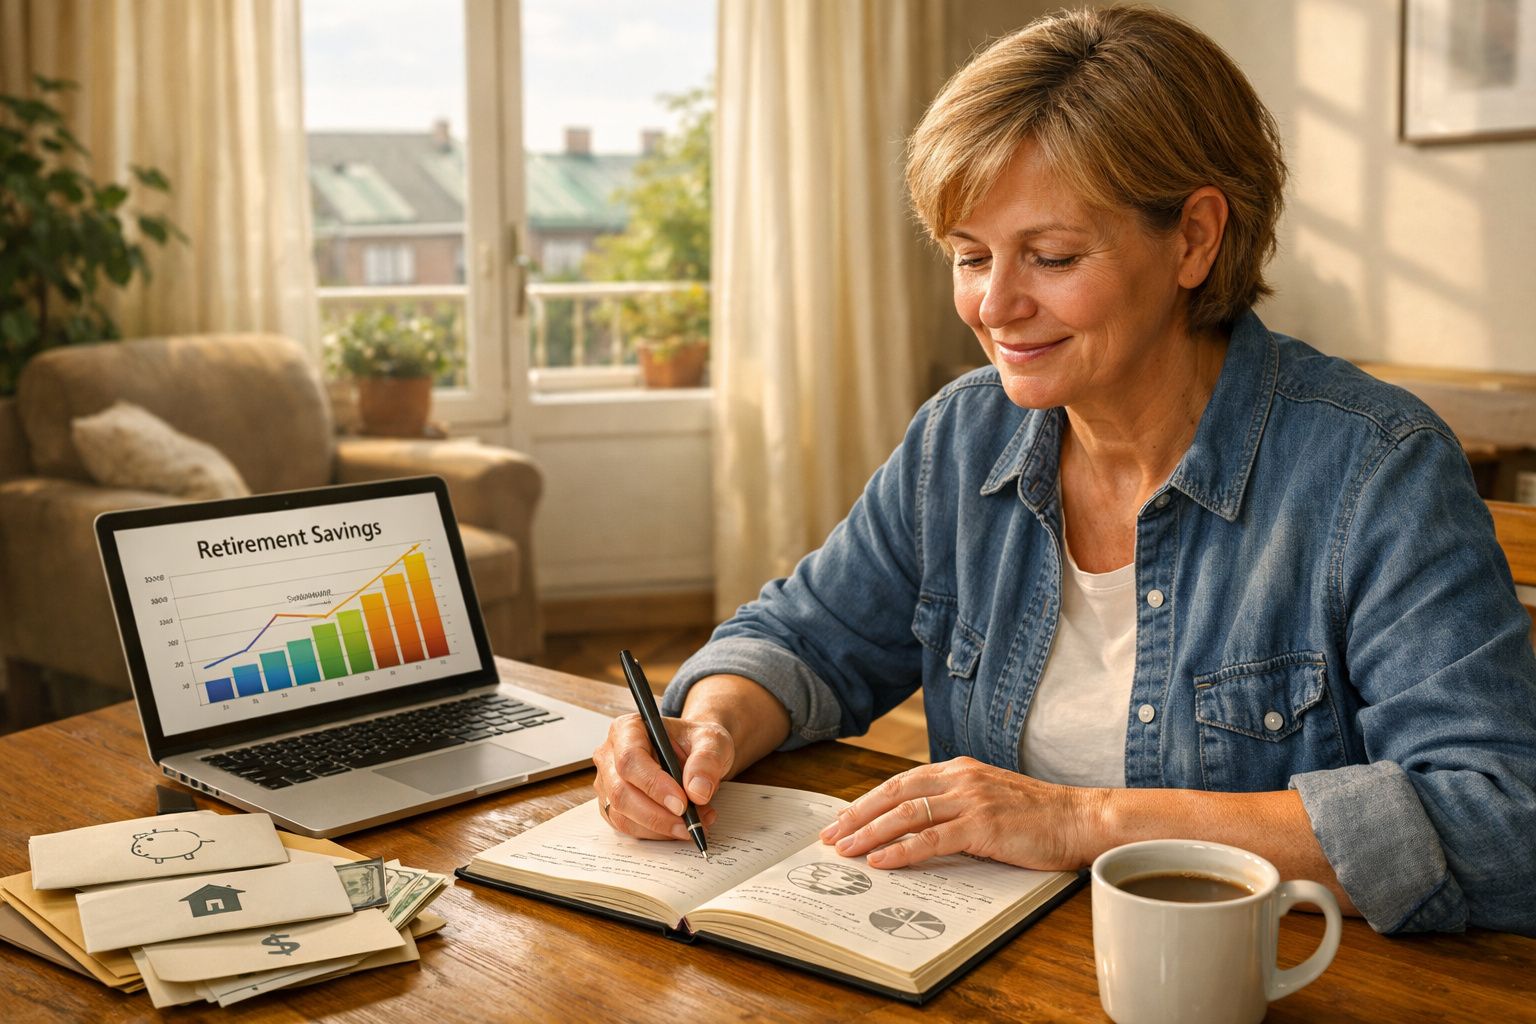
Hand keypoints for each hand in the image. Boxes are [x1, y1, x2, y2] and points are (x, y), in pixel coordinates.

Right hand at [591, 713, 731, 839]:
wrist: (695, 755)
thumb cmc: (697, 743)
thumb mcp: (712, 741)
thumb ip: (707, 761)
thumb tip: (697, 791)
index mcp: (628, 729)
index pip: (630, 759)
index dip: (654, 785)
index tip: (682, 803)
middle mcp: (611, 755)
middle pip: (621, 791)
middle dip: (658, 815)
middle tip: (690, 822)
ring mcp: (608, 783)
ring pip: (622, 815)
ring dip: (661, 827)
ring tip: (695, 822)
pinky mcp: (613, 806)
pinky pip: (628, 828)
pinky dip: (657, 833)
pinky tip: (681, 826)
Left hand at [817, 757, 1104, 869]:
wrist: (1081, 819)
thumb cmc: (1039, 816)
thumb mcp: (990, 800)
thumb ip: (956, 805)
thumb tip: (918, 828)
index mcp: (960, 770)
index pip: (901, 782)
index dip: (868, 801)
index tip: (844, 820)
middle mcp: (960, 778)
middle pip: (894, 792)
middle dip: (857, 815)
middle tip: (830, 836)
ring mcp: (971, 799)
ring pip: (906, 813)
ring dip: (870, 832)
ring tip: (845, 849)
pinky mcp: (982, 825)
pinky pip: (931, 838)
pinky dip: (901, 849)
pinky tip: (881, 861)